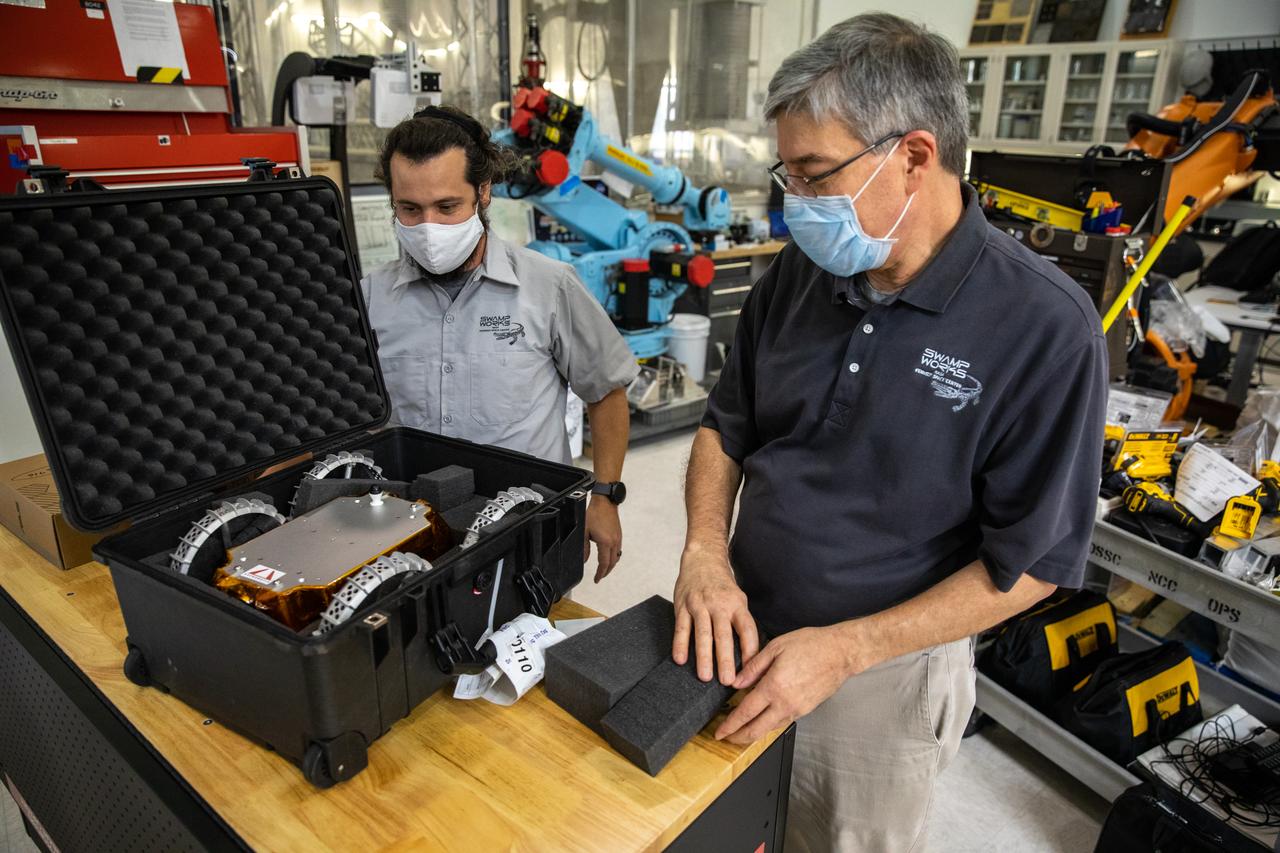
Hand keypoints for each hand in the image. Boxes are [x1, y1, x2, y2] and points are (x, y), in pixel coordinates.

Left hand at [583, 497, 621, 582]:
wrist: (605, 502)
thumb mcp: (584, 531)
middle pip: (612, 563)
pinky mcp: (619, 535)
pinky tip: (609, 557)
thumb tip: (584, 560)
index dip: (600, 573)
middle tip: (600, 577)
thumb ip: (584, 548)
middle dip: (606, 572)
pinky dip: (614, 557)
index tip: (597, 579)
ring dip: (610, 565)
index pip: (604, 563)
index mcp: (605, 542)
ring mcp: (618, 538)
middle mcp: (614, 542)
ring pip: (616, 557)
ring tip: (604, 569)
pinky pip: (618, 550)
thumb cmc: (595, 514)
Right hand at [672, 544, 759, 684]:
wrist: (703, 558)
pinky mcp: (682, 605)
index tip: (751, 671)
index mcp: (737, 605)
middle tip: (727, 681)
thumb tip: (751, 652)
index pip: (747, 630)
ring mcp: (699, 605)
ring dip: (703, 656)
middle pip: (723, 635)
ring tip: (705, 677)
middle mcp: (719, 605)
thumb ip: (741, 622)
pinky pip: (681, 627)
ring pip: (702, 634)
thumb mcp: (738, 599)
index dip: (750, 651)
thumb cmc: (722, 585)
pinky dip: (680, 643)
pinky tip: (680, 659)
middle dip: (725, 660)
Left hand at [714, 625, 860, 744]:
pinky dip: (768, 725)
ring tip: (740, 731)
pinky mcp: (806, 709)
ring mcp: (797, 709)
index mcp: (774, 686)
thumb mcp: (776, 647)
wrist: (841, 652)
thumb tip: (736, 682)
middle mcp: (785, 703)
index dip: (730, 725)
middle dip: (738, 737)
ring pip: (770, 729)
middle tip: (725, 738)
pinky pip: (782, 722)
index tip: (719, 731)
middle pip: (756, 730)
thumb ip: (753, 667)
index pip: (745, 712)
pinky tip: (762, 720)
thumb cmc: (811, 645)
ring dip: (753, 733)